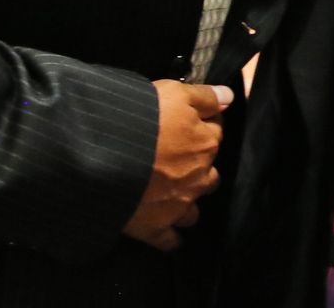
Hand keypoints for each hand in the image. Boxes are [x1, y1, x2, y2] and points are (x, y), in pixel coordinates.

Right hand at [122, 81, 231, 251]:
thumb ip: (205, 96)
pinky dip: (170, 237)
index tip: (190, 125)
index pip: (215, 132)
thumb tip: (229, 97)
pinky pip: (170, 240)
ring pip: (195, 209)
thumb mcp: (174, 92)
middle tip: (178, 160)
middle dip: (199, 168)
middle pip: (209, 174)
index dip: (202, 126)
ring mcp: (179, 205)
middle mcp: (199, 177)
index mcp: (205, 143)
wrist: (104, 156)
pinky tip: (166, 232)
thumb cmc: (142, 119)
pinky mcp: (156, 227)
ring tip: (173, 195)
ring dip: (187, 203)